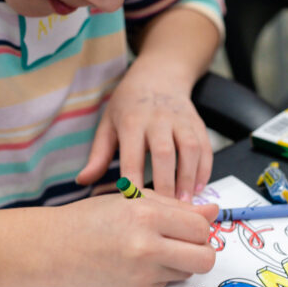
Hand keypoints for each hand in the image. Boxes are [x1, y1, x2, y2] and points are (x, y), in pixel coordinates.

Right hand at [49, 191, 218, 286]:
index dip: (200, 227)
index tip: (189, 226)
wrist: (54, 249)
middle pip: (205, 258)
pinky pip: (166, 285)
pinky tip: (137, 264)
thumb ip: (177, 207)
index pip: (201, 228)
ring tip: (155, 251)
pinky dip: (160, 275)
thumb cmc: (92, 219)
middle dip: (203, 251)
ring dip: (181, 263)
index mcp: (148, 216)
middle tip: (187, 244)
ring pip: (188, 273)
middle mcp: (147, 247)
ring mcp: (142, 274)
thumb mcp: (134, 200)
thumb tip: (213, 213)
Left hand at [76, 60, 212, 200]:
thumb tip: (82, 181)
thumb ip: (98, 155)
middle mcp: (158, 118)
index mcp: (131, 120)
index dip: (134, 180)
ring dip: (188, 178)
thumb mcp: (108, 124)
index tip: (134, 203)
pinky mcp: (198, 123)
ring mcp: (181, 120)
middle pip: (164, 153)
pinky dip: (204, 169)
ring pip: (189, 150)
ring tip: (186, 204)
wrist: (159, 75)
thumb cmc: (129, 105)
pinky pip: (205, 147)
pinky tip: (199, 188)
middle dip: (166, 183)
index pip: (132, 154)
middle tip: (166, 211)